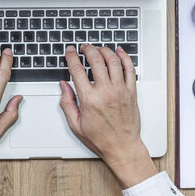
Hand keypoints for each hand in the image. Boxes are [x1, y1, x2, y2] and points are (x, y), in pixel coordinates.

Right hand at [59, 45, 157, 187]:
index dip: (72, 57)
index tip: (70, 51)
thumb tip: (63, 86)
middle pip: (96, 60)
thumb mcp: (75, 124)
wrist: (122, 147)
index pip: (77, 70)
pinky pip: (130, 69)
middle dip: (88, 49)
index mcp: (89, 100)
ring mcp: (120, 90)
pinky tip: (119, 52)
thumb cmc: (101, 139)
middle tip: (84, 47)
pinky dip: (125, 57)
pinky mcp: (131, 92)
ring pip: (113, 61)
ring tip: (98, 48)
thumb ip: (67, 103)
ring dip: (104, 50)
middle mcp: (105, 92)